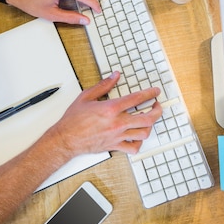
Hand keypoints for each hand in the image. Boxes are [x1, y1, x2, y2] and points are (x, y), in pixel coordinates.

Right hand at [47, 72, 161, 157]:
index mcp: (111, 109)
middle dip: (157, 110)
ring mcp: (117, 136)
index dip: (150, 93)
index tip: (155, 91)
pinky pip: (133, 148)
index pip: (137, 98)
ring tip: (149, 119)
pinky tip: (137, 136)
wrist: (66, 139)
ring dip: (150, 125)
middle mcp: (117, 123)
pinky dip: (139, 143)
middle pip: (147, 118)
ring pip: (144, 133)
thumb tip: (114, 76)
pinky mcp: (115, 146)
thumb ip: (103, 85)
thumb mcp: (86, 96)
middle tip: (157, 105)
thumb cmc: (73, 120)